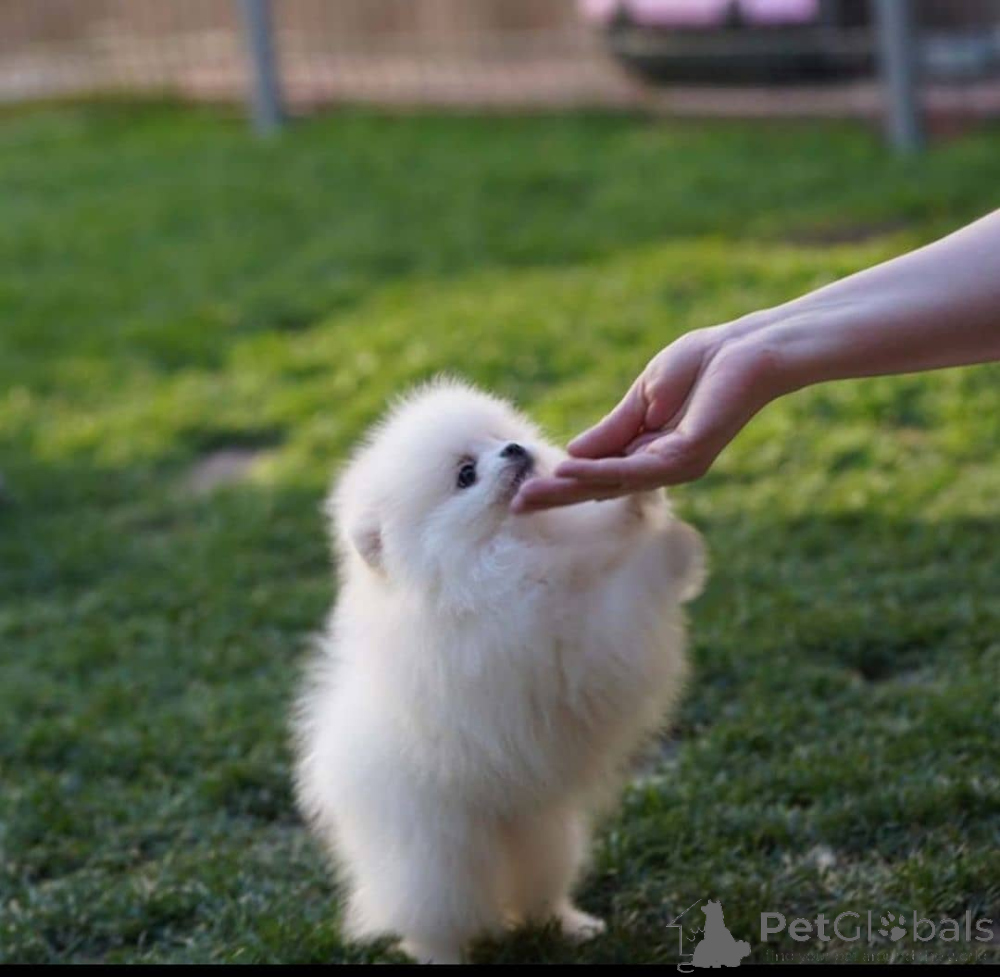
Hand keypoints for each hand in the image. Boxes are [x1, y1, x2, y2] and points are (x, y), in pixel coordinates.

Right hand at [512, 322, 783, 510]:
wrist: (748, 349)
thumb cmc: (702, 365)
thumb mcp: (641, 399)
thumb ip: (610, 431)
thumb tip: (570, 456)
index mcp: (649, 452)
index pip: (598, 474)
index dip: (563, 482)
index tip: (524, 491)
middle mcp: (661, 466)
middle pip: (600, 486)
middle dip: (558, 496)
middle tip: (517, 507)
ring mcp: (675, 465)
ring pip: (612, 483)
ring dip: (569, 488)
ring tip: (530, 494)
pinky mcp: (687, 456)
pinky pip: (634, 469)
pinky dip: (599, 470)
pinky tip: (568, 469)